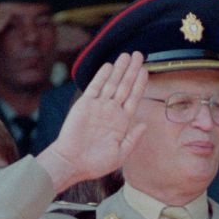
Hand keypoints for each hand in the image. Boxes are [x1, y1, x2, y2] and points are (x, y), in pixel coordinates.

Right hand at [38, 52, 148, 191]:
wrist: (72, 163)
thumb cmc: (96, 163)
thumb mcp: (120, 154)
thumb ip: (133, 138)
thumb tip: (145, 124)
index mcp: (122, 122)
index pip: (134, 98)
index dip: (140, 84)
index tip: (145, 70)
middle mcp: (111, 111)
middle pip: (125, 86)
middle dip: (132, 70)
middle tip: (138, 55)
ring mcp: (98, 107)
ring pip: (111, 83)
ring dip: (119, 69)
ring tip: (126, 55)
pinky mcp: (84, 105)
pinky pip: (95, 87)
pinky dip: (102, 76)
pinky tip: (109, 66)